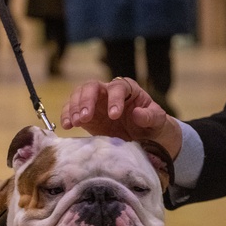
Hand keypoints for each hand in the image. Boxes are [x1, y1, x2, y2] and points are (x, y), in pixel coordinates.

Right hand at [60, 77, 182, 159]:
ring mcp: (96, 103)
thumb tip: (137, 113)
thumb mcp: (158, 121)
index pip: (118, 87)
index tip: (114, 116)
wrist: (145, 138)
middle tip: (85, 117)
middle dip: (86, 100)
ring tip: (74, 122)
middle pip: (92, 86)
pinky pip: (72, 110)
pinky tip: (67, 126)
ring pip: (79, 95)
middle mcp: (109, 92)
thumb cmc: (153, 126)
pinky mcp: (86, 115)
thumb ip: (150, 116)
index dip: (114, 99)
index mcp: (128, 89)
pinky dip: (67, 116)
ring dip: (74, 108)